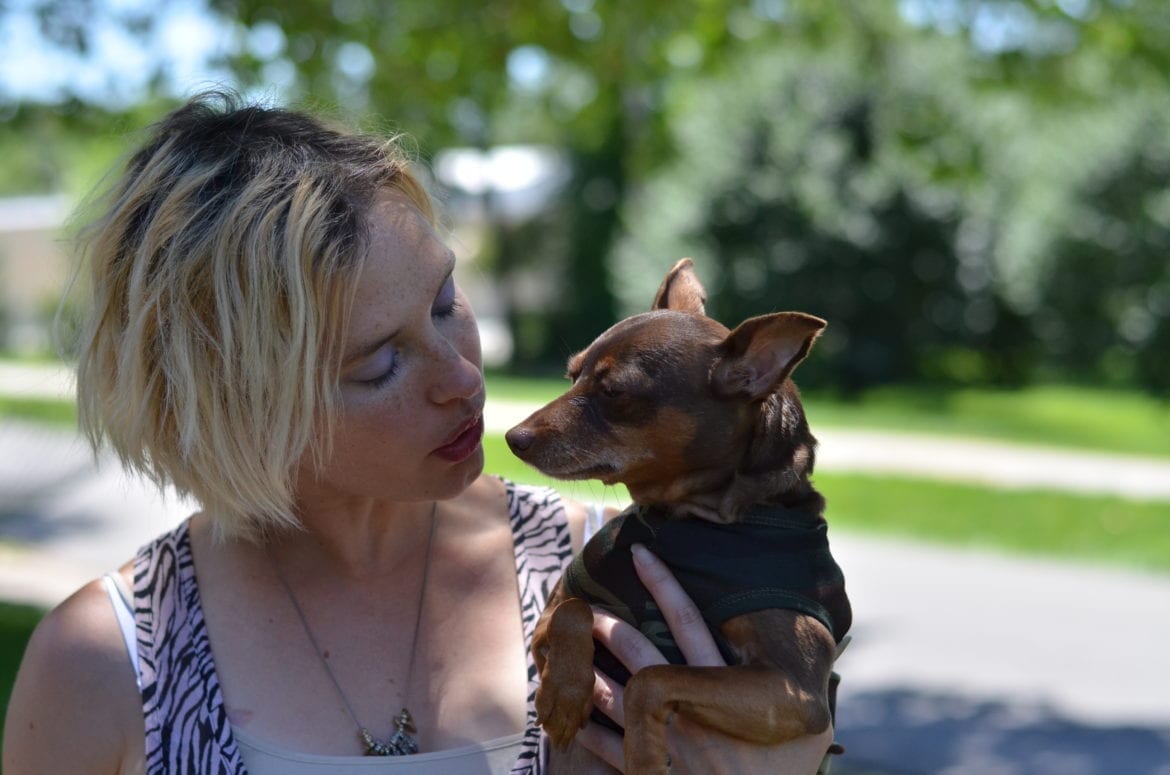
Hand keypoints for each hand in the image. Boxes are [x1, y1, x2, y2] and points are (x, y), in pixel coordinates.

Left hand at [574, 543, 833, 773]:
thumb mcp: (808, 738)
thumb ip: (800, 701)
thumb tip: (815, 667)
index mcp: (724, 694)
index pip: (689, 622)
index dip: (664, 584)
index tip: (640, 554)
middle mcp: (688, 710)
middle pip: (638, 651)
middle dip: (608, 623)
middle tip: (582, 605)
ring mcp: (662, 743)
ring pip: (610, 695)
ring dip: (586, 670)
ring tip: (564, 651)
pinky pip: (603, 748)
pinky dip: (584, 727)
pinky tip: (566, 712)